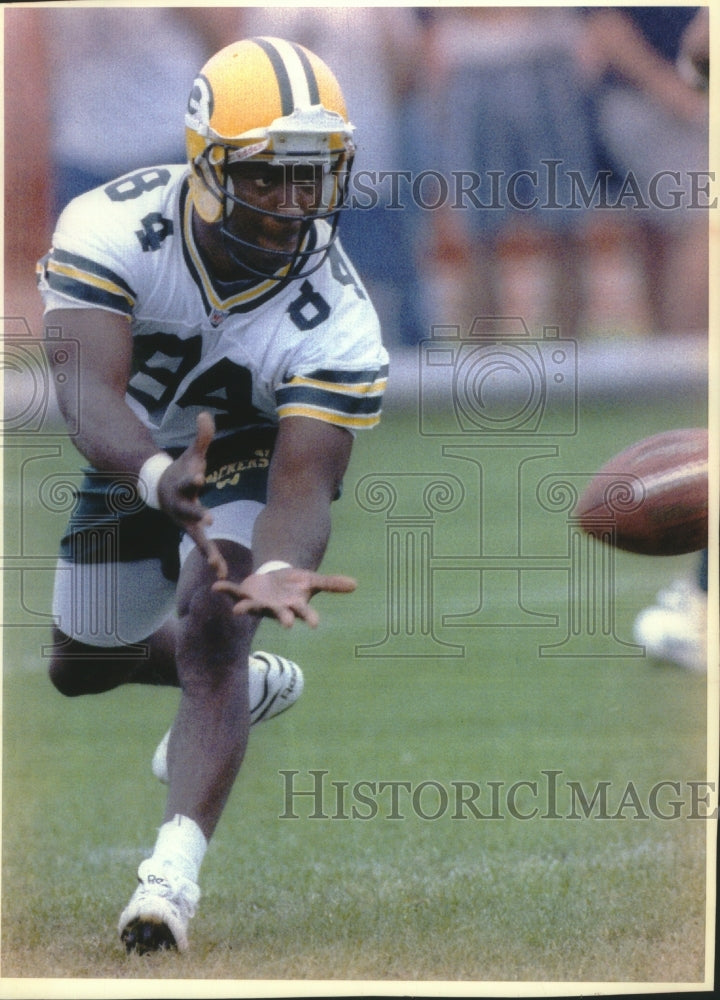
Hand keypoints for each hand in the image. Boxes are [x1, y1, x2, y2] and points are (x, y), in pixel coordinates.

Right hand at [157, 412, 227, 578]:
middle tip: (209, 518)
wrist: (162, 489)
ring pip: (197, 536)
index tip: (200, 476)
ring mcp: (186, 520)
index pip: (188, 480)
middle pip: (190, 510)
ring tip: (218, 564)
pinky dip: (212, 558)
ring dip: (208, 549)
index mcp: (183, 485)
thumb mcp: (192, 454)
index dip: (193, 478)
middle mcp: (182, 505)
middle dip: (198, 514)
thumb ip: (201, 438)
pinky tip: (222, 573)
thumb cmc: (183, 469)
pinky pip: (204, 546)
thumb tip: (205, 414)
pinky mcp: (193, 531)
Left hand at [212, 565, 356, 627]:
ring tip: (239, 610)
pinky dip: (225, 590)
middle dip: (283, 618)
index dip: (310, 617)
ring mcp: (260, 603)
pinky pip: (233, 593)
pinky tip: (216, 586)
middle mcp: (276, 609)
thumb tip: (356, 584)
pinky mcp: (245, 595)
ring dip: (246, 608)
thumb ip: (332, 584)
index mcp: (294, 605)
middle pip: (280, 614)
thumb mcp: (313, 581)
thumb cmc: (295, 584)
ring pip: (253, 607)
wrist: (275, 580)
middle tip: (288, 624)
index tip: (316, 623)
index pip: (304, 612)